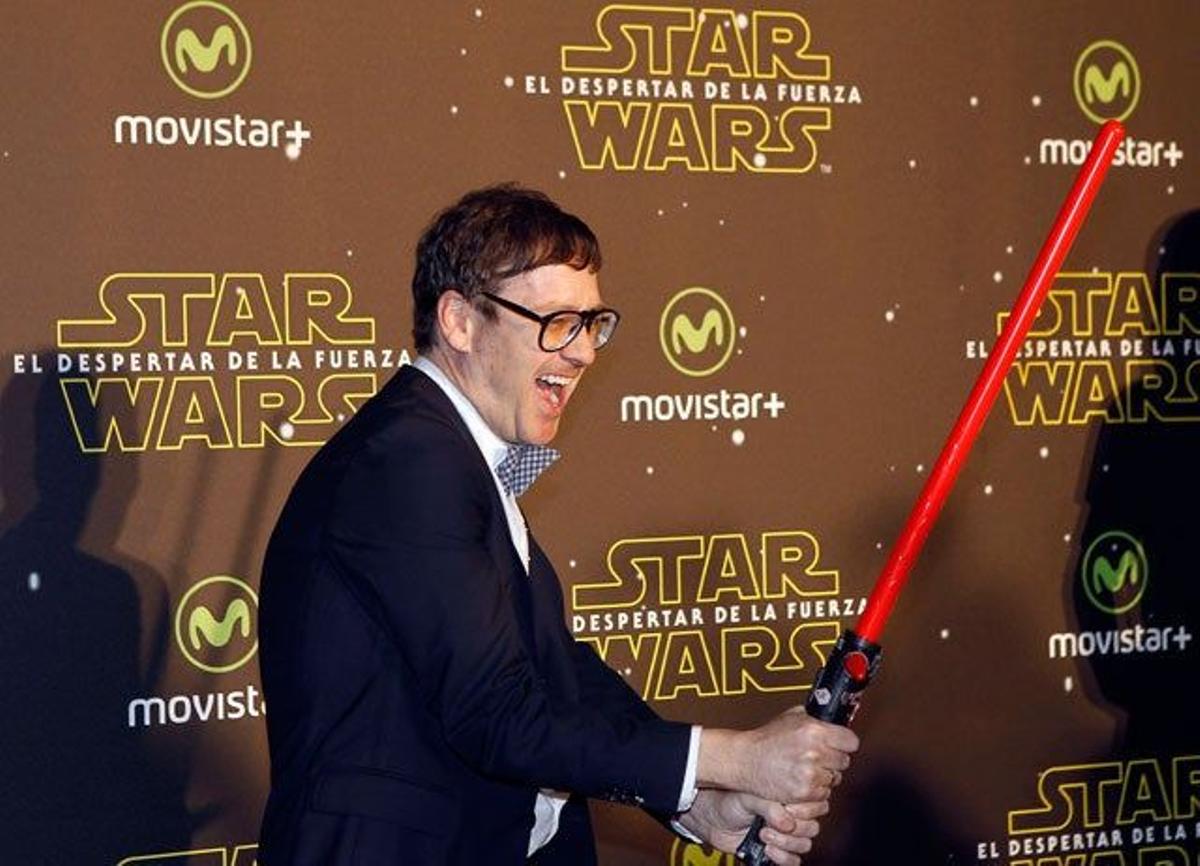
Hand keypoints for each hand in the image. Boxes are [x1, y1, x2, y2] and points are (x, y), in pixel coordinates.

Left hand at [677, 789, 827, 865]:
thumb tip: (787, 822)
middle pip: (812, 827)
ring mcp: (784, 834)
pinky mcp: (777, 850)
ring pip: (804, 844)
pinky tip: (767, 849)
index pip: (815, 804)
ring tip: (764, 835)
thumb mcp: (748, 796)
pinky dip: (782, 857)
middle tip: (771, 824)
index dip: (805, 810)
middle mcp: (789, 814)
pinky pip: (793, 860)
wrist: (710, 819)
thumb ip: (770, 806)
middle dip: (794, 828)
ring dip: (786, 843)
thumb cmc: (727, 801)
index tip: (789, 809)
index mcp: (787, 796)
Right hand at [698, 709, 858, 803]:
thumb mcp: (792, 717)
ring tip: (805, 768)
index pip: (851, 741)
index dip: (844, 743)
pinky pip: (823, 794)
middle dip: (833, 759)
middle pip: (844, 761)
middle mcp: (814, 752)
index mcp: (814, 730)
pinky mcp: (804, 792)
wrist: (746, 760)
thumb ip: (815, 718)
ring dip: (824, 775)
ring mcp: (809, 774)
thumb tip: (834, 718)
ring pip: (834, 778)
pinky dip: (814, 789)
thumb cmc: (766, 739)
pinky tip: (801, 779)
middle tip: (817, 756)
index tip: (840, 744)